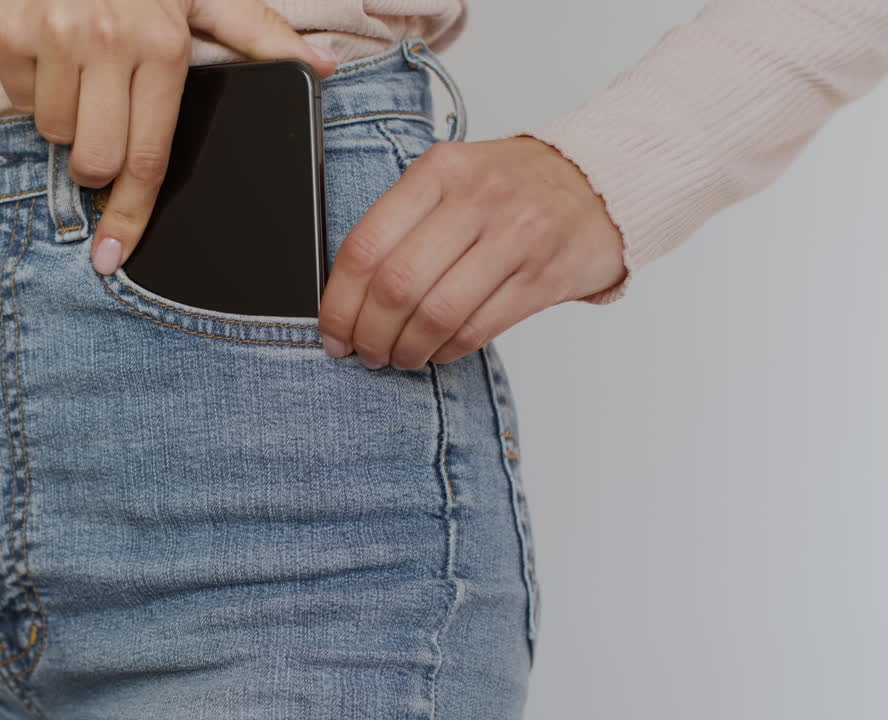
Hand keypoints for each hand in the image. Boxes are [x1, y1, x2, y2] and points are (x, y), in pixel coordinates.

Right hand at [0, 0, 337, 274]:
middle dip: (98, 162)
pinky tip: (52, 50)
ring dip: (66, 118)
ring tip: (81, 70)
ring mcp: (57, 35)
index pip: (149, 157)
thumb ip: (257, 33)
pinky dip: (33, 86)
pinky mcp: (10, 29)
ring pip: (54, 133)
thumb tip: (320, 67)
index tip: (113, 254)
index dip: (130, 215)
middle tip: (105, 122)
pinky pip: (20, 98)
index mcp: (164, 44)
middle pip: (97, 160)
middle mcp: (111, 42)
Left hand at [317, 136, 626, 369]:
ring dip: (406, 349)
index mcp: (439, 171)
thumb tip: (345, 291)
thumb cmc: (512, 187)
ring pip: (436, 314)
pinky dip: (445, 351)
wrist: (600, 182)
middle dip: (369, 333)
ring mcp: (514, 238)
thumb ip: (402, 220)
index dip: (339, 301)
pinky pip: (477, 330)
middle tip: (363, 351)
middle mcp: (476, 200)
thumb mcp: (452, 177)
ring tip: (397, 357)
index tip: (332, 330)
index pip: (366, 245)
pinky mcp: (542, 277)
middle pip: (397, 286)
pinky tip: (435, 350)